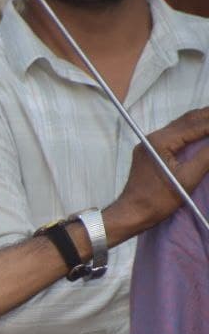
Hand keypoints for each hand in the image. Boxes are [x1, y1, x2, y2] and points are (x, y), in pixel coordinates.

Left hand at [107, 107, 208, 240]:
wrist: (131, 213)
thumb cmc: (158, 200)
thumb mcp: (188, 178)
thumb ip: (207, 156)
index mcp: (160, 142)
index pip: (195, 125)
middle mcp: (153, 137)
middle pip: (188, 120)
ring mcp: (150, 143)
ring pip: (181, 125)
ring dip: (202, 121)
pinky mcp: (151, 150)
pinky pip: (175, 133)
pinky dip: (192, 130)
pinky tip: (203, 131)